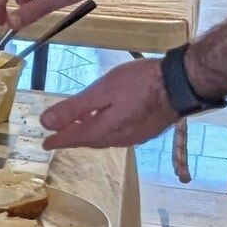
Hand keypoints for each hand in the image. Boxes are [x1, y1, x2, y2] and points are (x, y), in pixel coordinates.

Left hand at [41, 56, 175, 149]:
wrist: (181, 84)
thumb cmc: (141, 83)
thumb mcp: (102, 91)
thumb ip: (74, 108)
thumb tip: (45, 122)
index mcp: (105, 130)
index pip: (75, 138)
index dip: (58, 140)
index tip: (45, 143)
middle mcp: (119, 139)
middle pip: (90, 140)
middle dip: (74, 138)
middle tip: (59, 136)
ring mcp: (135, 136)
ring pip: (105, 138)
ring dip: (90, 135)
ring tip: (80, 129)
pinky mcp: (147, 130)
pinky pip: (119, 135)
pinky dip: (106, 131)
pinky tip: (107, 122)